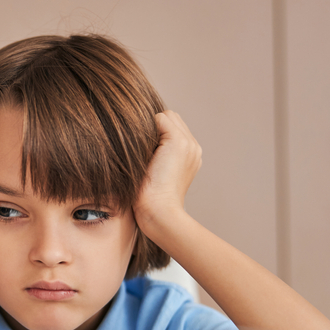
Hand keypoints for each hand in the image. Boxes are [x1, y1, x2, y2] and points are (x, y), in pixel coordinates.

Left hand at [134, 110, 201, 231]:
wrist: (159, 212)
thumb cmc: (148, 200)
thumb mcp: (152, 172)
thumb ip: (153, 154)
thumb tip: (136, 138)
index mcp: (189, 155)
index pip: (173, 127)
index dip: (156, 133)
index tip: (142, 150)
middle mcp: (193, 147)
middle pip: (171, 118)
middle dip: (155, 128)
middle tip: (142, 150)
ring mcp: (189, 143)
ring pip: (167, 117)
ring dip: (152, 129)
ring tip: (144, 152)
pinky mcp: (179, 141)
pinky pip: (161, 118)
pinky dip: (149, 129)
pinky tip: (144, 150)